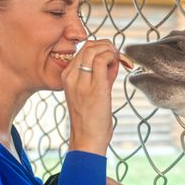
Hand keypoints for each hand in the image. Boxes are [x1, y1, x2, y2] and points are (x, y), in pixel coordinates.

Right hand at [61, 39, 119, 154]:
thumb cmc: (91, 118)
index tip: (111, 56)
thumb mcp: (92, 90)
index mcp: (67, 76)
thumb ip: (102, 73)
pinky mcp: (95, 88)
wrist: (87, 139)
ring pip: (94, 50)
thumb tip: (113, 59)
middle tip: (117, 56)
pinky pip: (102, 61)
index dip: (100, 48)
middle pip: (88, 46)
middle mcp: (71, 77)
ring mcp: (81, 82)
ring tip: (117, 61)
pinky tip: (117, 66)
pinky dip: (112, 58)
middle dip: (106, 46)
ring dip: (110, 51)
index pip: (83, 50)